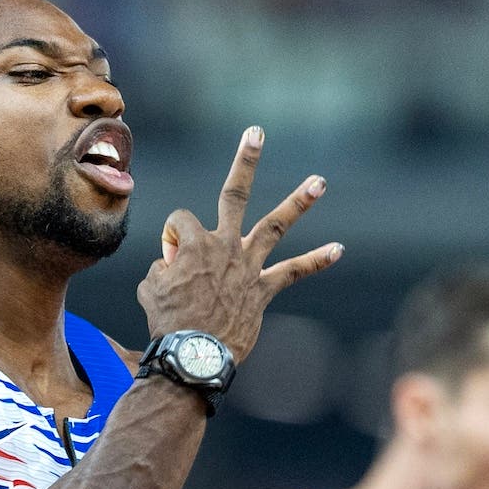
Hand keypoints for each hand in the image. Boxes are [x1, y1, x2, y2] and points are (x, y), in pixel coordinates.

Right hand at [135, 126, 341, 360]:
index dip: (172, 238)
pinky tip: (338, 250)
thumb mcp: (149, 289)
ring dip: (299, 201)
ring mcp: (248, 265)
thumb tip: (172, 265)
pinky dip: (316, 260)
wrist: (193, 355)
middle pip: (233, 194)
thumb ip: (160, 268)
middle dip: (245, 161)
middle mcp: (224, 245)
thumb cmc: (166, 323)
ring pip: (275, 225)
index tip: (170, 262)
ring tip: (320, 181)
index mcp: (193, 243)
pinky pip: (293, 271)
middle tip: (257, 133)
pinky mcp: (263, 289)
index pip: (182, 221)